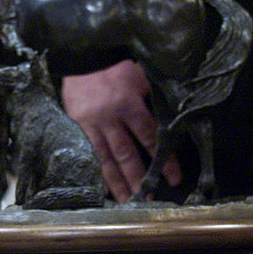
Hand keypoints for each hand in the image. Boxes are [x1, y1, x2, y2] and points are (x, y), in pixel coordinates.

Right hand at [61, 60, 180, 201]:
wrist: (81, 52)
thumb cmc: (115, 63)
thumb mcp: (140, 75)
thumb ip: (153, 97)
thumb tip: (177, 115)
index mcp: (129, 103)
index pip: (151, 137)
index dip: (164, 160)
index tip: (174, 178)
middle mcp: (110, 117)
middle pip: (127, 154)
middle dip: (140, 178)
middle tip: (149, 199)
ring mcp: (90, 124)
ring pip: (105, 159)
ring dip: (117, 182)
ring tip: (127, 201)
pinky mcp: (75, 126)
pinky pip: (88, 153)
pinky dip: (96, 172)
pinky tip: (102, 188)